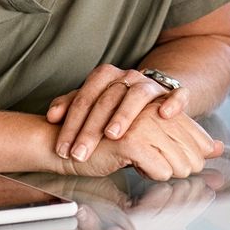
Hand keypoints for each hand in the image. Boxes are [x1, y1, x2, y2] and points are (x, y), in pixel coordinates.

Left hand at [48, 64, 188, 160]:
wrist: (152, 94)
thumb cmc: (117, 104)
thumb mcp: (92, 103)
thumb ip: (70, 106)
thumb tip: (52, 116)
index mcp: (105, 76)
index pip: (84, 98)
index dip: (71, 124)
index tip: (63, 149)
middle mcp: (128, 77)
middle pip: (107, 99)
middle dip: (90, 129)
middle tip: (79, 153)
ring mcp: (151, 84)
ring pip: (138, 95)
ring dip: (124, 115)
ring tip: (112, 135)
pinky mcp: (173, 93)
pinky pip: (177, 94)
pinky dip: (172, 103)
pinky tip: (164, 115)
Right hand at [52, 107, 223, 181]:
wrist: (61, 143)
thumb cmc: (102, 142)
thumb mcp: (147, 138)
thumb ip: (182, 140)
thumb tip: (219, 148)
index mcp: (156, 104)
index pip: (193, 130)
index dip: (197, 150)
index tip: (198, 161)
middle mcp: (152, 109)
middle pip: (190, 148)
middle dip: (186, 165)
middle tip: (172, 171)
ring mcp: (142, 123)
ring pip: (178, 161)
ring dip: (168, 172)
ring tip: (150, 169)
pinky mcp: (130, 141)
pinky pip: (160, 169)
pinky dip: (153, 175)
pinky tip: (137, 169)